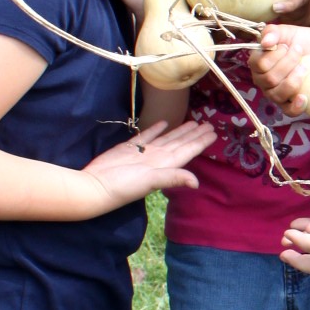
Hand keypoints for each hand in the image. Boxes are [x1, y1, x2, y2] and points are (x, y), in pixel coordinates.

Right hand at [81, 119, 214, 208]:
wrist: (96, 186)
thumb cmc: (122, 186)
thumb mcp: (150, 181)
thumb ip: (173, 178)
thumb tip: (196, 183)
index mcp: (165, 164)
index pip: (188, 150)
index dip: (201, 142)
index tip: (214, 133)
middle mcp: (158, 158)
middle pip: (181, 143)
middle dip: (195, 134)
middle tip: (209, 123)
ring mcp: (144, 153)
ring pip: (167, 138)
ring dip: (180, 131)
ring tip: (193, 122)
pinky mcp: (130, 148)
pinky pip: (147, 136)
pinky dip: (156, 129)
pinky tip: (164, 123)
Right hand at [249, 20, 309, 110]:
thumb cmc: (307, 44)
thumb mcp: (291, 32)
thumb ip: (275, 32)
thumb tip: (265, 42)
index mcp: (259, 62)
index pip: (258, 64)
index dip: (275, 54)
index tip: (288, 46)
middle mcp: (263, 80)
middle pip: (269, 78)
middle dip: (288, 63)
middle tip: (300, 53)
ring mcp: (275, 94)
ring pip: (276, 94)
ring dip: (293, 80)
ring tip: (305, 69)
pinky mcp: (289, 105)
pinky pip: (287, 111)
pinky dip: (295, 105)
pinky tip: (304, 97)